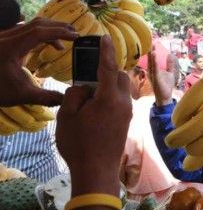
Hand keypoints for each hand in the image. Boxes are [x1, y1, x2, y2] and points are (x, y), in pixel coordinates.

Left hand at [0, 18, 78, 106]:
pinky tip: (54, 45)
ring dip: (52, 29)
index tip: (76, 36)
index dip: (59, 32)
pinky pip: (28, 30)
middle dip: (59, 27)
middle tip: (76, 34)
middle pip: (37, 24)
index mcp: (10, 48)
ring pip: (32, 24)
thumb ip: (45, 97)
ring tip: (68, 38)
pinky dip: (44, 34)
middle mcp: (6, 38)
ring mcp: (5, 37)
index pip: (39, 32)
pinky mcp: (6, 40)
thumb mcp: (20, 95)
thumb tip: (66, 99)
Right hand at [56, 35, 131, 194]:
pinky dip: (110, 95)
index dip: (106, 51)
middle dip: (107, 69)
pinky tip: (95, 106)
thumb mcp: (68, 116)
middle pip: (119, 75)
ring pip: (121, 88)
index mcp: (109, 98)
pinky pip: (120, 100)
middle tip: (89, 73)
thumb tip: (84, 89)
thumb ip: (75, 95)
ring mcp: (127, 112)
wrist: (97, 172)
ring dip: (108, 84)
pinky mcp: (126, 121)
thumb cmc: (80, 144)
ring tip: (89, 94)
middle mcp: (123, 102)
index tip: (105, 37)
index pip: (108, 67)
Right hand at [148, 44, 175, 105]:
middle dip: (150, 51)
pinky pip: (154, 69)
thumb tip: (170, 55)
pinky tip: (154, 55)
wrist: (166, 97)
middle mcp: (151, 72)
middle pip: (150, 60)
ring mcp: (153, 75)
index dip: (152, 51)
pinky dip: (154, 62)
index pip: (152, 59)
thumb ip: (170, 64)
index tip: (152, 43)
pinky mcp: (155, 78)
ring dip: (151, 55)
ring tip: (151, 47)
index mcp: (154, 70)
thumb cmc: (166, 86)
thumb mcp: (170, 72)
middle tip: (150, 42)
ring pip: (151, 63)